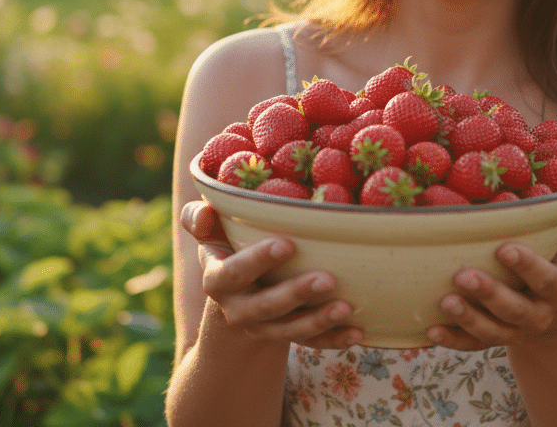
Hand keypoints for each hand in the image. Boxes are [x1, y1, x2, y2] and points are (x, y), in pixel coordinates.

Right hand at [181, 200, 363, 347]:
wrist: (233, 299)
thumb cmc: (225, 250)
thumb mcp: (208, 234)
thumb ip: (198, 218)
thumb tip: (205, 212)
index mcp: (218, 280)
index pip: (235, 272)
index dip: (258, 260)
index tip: (287, 243)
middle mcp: (239, 309)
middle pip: (267, 306)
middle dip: (296, 294)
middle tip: (327, 279)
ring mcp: (264, 327)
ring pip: (291, 329)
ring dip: (319, 321)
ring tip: (347, 307)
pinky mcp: (287, 337)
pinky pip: (311, 343)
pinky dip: (334, 339)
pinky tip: (357, 332)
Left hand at [426, 211, 556, 349]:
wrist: (551, 314)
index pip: (547, 281)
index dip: (528, 267)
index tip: (505, 248)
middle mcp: (537, 314)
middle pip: (515, 309)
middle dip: (490, 294)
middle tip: (463, 275)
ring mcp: (513, 331)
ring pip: (491, 331)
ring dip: (467, 318)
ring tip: (444, 300)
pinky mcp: (490, 339)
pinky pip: (471, 345)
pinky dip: (451, 339)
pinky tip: (430, 329)